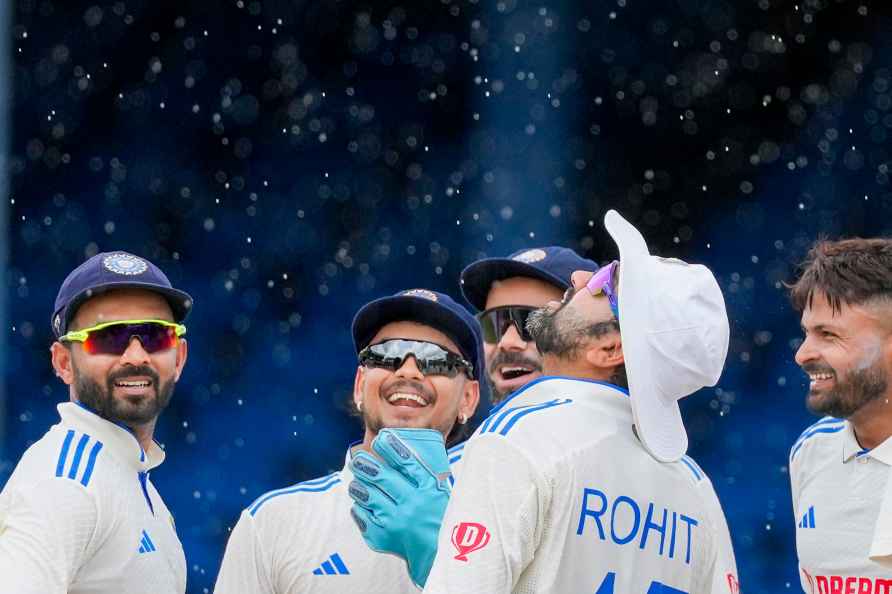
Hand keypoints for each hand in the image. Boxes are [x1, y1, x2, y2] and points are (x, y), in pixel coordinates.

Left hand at [348, 428, 451, 587]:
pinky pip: (364, 517)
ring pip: (370, 496)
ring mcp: (397, 522)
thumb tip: (398, 451)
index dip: (392, 448)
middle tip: (358, 458)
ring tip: (356, 481)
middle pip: (384, 478)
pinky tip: (360, 503)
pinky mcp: (384, 537)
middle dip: (367, 465)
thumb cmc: (440, 519)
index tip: (381, 438)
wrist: (439, 557)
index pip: (408, 462)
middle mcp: (414, 504)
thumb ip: (424, 476)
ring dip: (359, 486)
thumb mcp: (440, 494)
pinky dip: (360, 508)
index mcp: (431, 490)